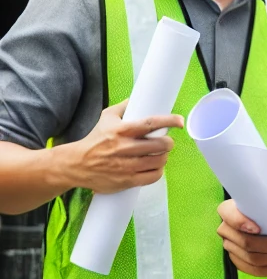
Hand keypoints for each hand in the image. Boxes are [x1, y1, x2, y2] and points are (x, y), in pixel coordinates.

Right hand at [62, 100, 182, 193]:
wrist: (75, 165)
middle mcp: (125, 148)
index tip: (179, 121)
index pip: (151, 124)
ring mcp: (126, 166)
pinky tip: (154, 167)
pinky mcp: (127, 181)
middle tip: (166, 142)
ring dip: (164, 157)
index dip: (169, 121)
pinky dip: (158, 171)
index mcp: (122, 131)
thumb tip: (137, 97)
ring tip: (160, 154)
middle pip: (160, 145)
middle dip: (168, 143)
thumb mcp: (106, 118)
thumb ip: (123, 107)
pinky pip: (153, 176)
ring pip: (159, 161)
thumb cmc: (94, 140)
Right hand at [216, 198, 266, 275]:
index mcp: (227, 210)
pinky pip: (252, 269)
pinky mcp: (237, 259)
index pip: (230, 216)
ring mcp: (230, 246)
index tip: (258, 229)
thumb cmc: (263, 204)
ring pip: (250, 259)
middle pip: (246, 243)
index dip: (242, 223)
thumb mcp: (263, 200)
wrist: (259, 215)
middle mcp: (225, 229)